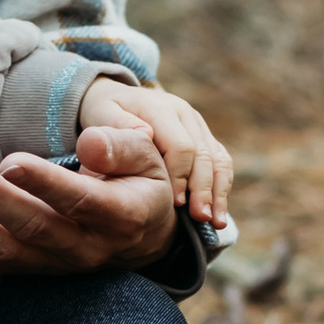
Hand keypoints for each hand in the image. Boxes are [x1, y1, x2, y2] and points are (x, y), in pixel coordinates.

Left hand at [0, 128, 179, 274]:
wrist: (141, 237)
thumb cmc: (139, 183)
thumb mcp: (148, 158)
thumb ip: (121, 146)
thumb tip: (89, 141)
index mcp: (120, 216)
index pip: (79, 201)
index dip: (45, 184)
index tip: (11, 161)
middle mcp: (86, 248)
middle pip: (33, 226)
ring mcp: (55, 264)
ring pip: (6, 248)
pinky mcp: (31, 269)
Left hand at [77, 75, 232, 229]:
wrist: (116, 100)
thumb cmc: (104, 113)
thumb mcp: (101, 114)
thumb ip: (117, 124)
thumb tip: (145, 134)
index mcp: (161, 109)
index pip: (180, 146)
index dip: (180, 175)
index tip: (175, 203)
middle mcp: (184, 115)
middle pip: (203, 155)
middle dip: (203, 188)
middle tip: (199, 217)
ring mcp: (197, 126)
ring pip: (217, 159)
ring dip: (217, 192)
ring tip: (214, 222)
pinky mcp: (204, 138)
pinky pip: (220, 162)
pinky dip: (221, 188)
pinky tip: (218, 214)